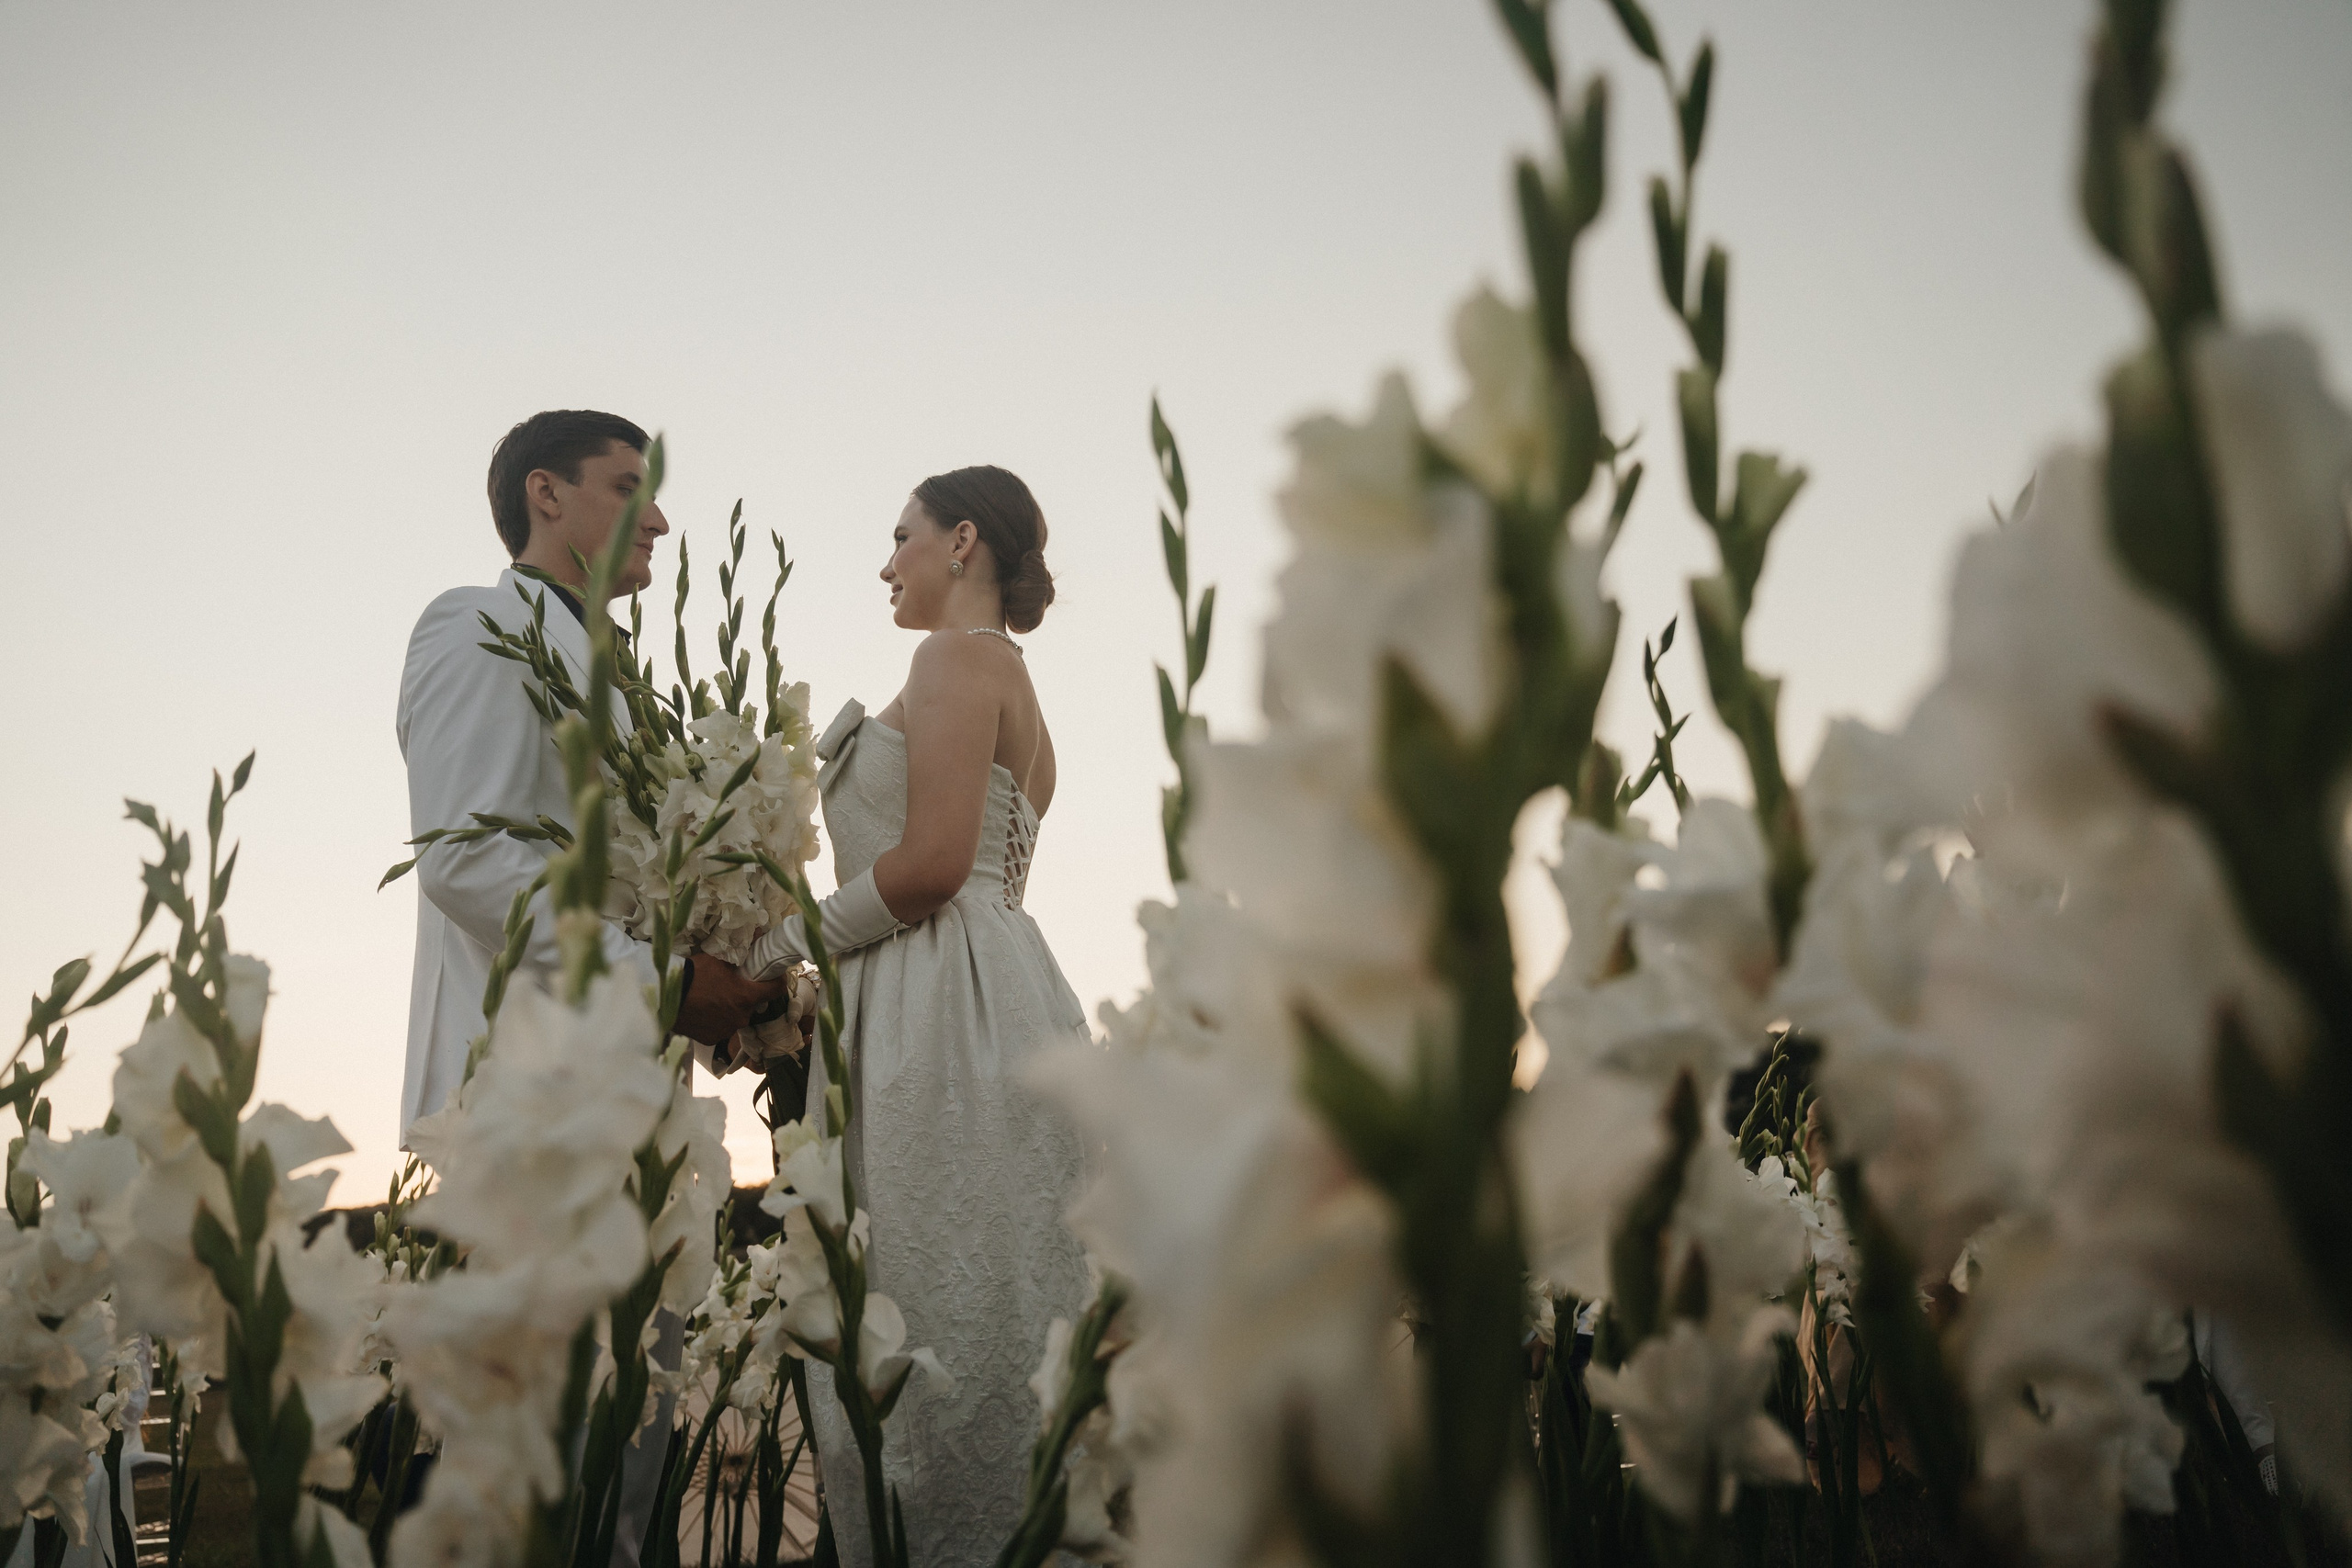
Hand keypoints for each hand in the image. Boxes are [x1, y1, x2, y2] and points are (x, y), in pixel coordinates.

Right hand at [674, 954, 788, 1047]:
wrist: (666, 995)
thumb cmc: (695, 974)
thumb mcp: (718, 960)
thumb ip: (741, 953)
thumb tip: (760, 932)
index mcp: (747, 997)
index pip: (776, 990)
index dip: (776, 981)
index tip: (772, 976)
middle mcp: (741, 1017)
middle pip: (752, 1005)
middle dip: (745, 996)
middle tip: (732, 986)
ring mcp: (726, 1030)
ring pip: (735, 1017)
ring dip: (730, 1009)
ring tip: (713, 999)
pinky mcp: (711, 1039)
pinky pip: (720, 1028)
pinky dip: (715, 1020)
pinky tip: (704, 1011)